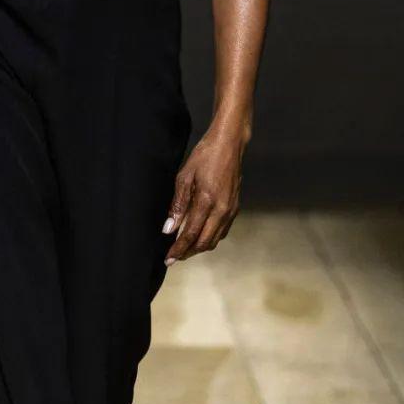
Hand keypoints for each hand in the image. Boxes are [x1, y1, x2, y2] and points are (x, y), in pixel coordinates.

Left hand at [161, 125, 245, 264]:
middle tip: (174, 256)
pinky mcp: (235, 207)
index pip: (190, 234)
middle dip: (188, 252)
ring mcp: (231, 210)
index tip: (168, 259)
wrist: (229, 144)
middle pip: (204, 242)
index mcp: (206, 201)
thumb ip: (178, 205)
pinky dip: (210, 238)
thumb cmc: (204, 156)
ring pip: (215, 239)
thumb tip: (169, 228)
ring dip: (199, 247)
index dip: (178, 249)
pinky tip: (200, 234)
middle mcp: (222, 210)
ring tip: (184, 248)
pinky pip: (222, 231)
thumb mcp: (184, 177)